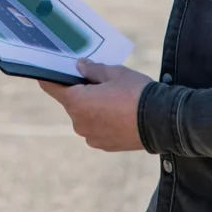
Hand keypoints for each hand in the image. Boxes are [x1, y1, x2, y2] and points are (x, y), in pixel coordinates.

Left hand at [38, 58, 152, 151]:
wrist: (162, 121)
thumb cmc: (136, 92)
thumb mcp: (114, 73)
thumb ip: (92, 69)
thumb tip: (80, 66)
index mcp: (77, 102)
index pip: (52, 87)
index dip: (50, 76)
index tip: (49, 69)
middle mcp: (79, 123)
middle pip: (72, 101)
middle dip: (81, 90)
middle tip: (98, 80)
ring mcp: (91, 136)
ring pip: (85, 115)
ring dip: (93, 106)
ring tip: (114, 97)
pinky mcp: (104, 145)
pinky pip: (96, 128)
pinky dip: (103, 119)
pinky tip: (119, 112)